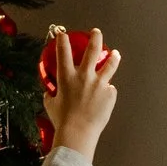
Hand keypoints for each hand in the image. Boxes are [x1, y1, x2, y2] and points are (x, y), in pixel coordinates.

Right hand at [46, 26, 120, 162]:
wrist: (78, 132)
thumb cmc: (62, 120)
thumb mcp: (51, 104)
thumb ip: (52, 94)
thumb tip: (51, 93)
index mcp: (67, 77)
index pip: (63, 52)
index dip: (62, 40)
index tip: (63, 34)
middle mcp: (84, 76)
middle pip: (92, 50)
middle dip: (95, 38)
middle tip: (96, 32)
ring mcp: (99, 84)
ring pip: (109, 65)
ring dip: (113, 58)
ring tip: (116, 54)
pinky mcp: (109, 94)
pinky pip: (108, 90)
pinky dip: (106, 92)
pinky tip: (103, 98)